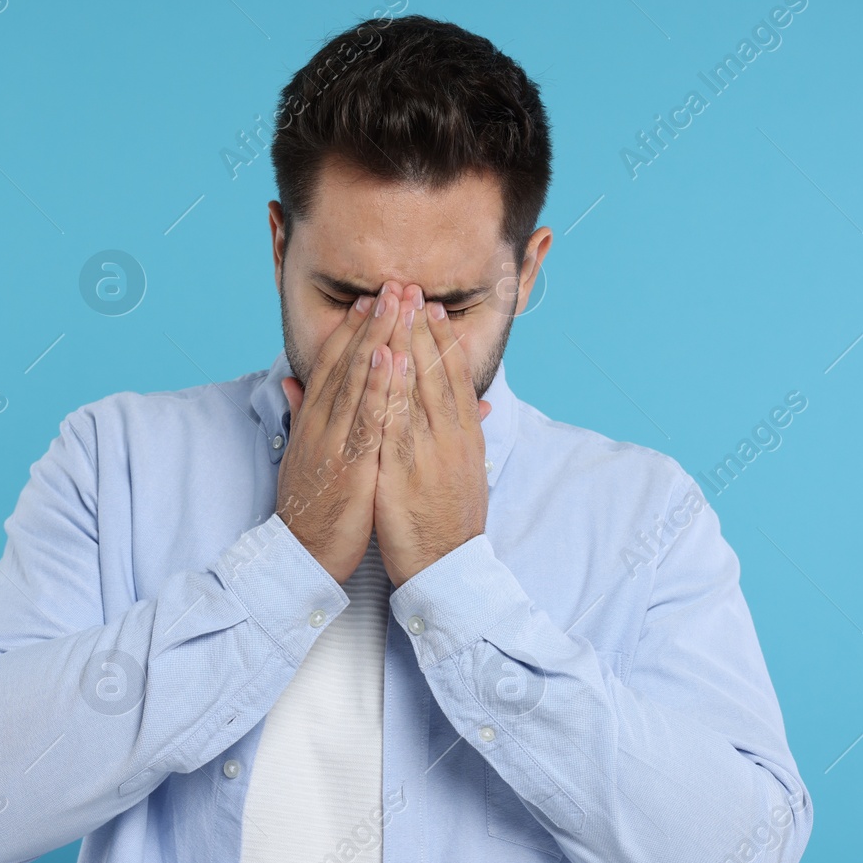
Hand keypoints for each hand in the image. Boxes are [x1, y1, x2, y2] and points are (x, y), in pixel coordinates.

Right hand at [276, 281, 403, 582]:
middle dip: (371, 322)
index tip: (372, 300)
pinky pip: (366, 419)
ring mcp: (334, 442)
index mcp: (313, 422)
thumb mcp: (302, 454)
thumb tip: (293, 381)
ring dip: (378, 339)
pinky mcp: (349, 464)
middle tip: (392, 286)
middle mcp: (321, 424)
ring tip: (396, 305)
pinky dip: (378, 386)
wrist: (302, 554)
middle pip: (347, 363)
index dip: (352, 330)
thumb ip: (301, 413)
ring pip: (357, 381)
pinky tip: (391, 358)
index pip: (333, 365)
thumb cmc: (310, 507)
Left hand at [373, 283, 492, 587]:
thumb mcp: (466, 475)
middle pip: (439, 375)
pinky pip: (397, 422)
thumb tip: (479, 409)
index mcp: (466, 439)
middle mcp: (452, 439)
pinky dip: (391, 390)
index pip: (456, 380)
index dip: (444, 343)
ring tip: (397, 312)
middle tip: (412, 293)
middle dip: (423, 331)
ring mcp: (429, 453)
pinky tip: (383, 364)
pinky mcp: (405, 471)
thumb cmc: (451, 524)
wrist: (448, 568)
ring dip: (407, 348)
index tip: (432, 312)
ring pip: (419, 390)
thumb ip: (467, 438)